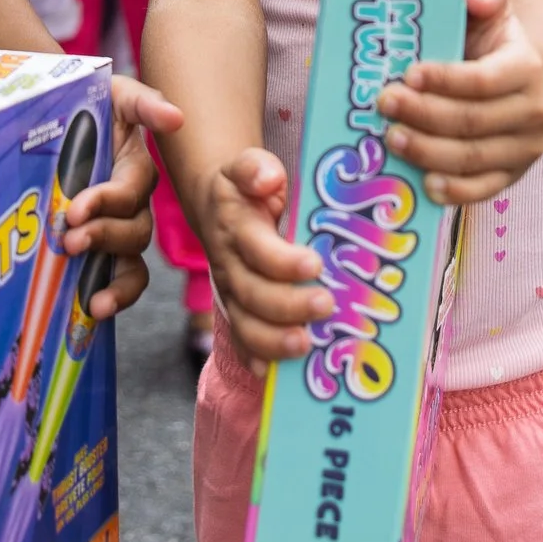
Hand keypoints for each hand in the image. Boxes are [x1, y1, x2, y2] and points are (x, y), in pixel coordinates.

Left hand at [57, 76, 184, 318]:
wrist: (53, 120)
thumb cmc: (86, 106)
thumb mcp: (115, 95)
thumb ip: (145, 104)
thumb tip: (176, 119)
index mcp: (134, 170)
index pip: (130, 191)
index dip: (106, 202)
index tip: (74, 210)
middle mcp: (132, 206)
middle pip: (134, 232)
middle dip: (103, 238)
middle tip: (69, 242)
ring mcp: (117, 232)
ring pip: (132, 263)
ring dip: (114, 281)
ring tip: (91, 298)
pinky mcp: (99, 252)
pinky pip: (118, 281)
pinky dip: (112, 297)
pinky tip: (92, 312)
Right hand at [203, 150, 333, 363]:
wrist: (216, 205)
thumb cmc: (246, 187)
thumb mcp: (247, 166)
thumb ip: (255, 169)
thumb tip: (268, 179)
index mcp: (236, 227)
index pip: (258, 249)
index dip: (283, 261)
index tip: (315, 265)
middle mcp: (230, 264)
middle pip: (253, 293)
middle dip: (288, 305)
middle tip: (326, 307)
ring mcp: (230, 292)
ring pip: (246, 323)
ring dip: (273, 340)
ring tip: (305, 346)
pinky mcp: (236, 310)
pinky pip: (241, 339)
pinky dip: (254, 357)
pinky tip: (272, 375)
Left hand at [373, 0, 542, 205]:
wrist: (522, 78)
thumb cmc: (491, 40)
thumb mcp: (492, 6)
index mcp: (526, 67)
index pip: (482, 79)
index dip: (444, 80)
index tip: (407, 74)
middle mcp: (535, 110)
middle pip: (472, 121)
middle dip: (423, 115)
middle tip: (383, 104)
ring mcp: (526, 147)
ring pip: (473, 158)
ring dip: (428, 152)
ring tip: (391, 139)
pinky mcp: (514, 175)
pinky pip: (484, 190)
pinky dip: (454, 192)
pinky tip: (423, 184)